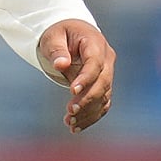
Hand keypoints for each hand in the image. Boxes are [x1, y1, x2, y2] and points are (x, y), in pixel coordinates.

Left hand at [38, 19, 114, 133]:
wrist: (72, 34)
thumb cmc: (61, 33)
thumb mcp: (53, 37)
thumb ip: (57, 50)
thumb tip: (61, 64)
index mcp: (95, 43)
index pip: (95, 63)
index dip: (86, 78)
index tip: (72, 92)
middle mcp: (106, 58)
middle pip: (102, 82)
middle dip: (87, 99)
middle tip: (70, 112)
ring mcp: (107, 73)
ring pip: (103, 96)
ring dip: (88, 111)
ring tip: (69, 123)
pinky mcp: (103, 85)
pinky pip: (102, 103)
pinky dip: (91, 116)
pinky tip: (76, 127)